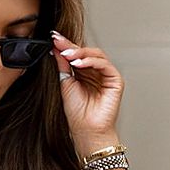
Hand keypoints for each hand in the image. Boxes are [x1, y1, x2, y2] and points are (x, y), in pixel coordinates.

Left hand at [50, 31, 124, 149]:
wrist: (86, 132)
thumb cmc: (77, 114)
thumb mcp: (66, 85)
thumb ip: (63, 66)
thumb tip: (56, 49)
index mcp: (84, 73)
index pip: (76, 55)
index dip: (65, 46)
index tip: (53, 38)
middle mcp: (96, 72)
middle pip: (86, 52)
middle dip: (71, 46)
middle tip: (58, 42)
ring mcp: (106, 75)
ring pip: (96, 55)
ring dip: (80, 53)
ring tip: (67, 55)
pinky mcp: (115, 80)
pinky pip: (104, 65)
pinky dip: (91, 62)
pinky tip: (78, 64)